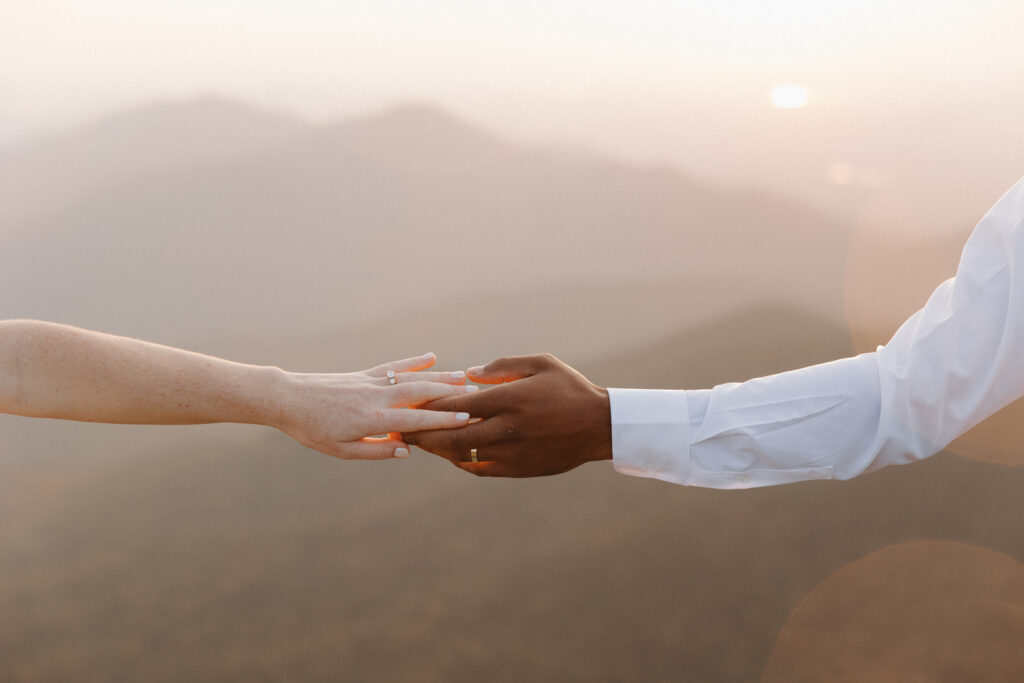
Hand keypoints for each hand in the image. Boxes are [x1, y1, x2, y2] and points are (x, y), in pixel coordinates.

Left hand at [271, 352, 477, 459]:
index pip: (415, 419)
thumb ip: (376, 451)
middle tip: (475, 394)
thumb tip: (407, 449)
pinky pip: (394, 366)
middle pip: (420, 393)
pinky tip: (431, 356)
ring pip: (411, 377)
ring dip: (439, 376)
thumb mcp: (342, 451)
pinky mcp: (365, 374)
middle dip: (449, 394)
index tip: (467, 419)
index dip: (443, 420)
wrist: (288, 399)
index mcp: (372, 419)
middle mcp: (376, 397)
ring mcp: (372, 382)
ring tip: (463, 376)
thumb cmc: (313, 430)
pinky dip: (414, 361)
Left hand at [402, 354, 611, 476]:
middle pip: (452, 435)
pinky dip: (462, 462)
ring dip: (437, 450)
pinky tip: (451, 455)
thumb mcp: (540, 364)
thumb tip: (466, 374)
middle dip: (421, 433)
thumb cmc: (569, 388)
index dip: (429, 405)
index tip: (409, 401)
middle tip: (399, 430)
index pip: (458, 404)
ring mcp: (513, 453)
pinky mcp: (519, 470)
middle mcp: (508, 429)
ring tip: (418, 443)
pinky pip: (481, 468)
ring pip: (463, 455)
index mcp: (511, 400)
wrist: (600, 426)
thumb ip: (501, 367)